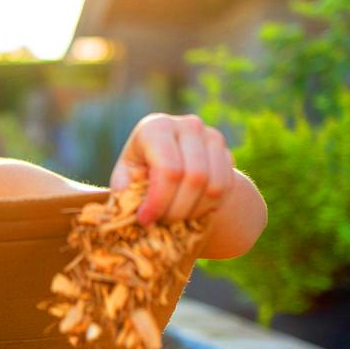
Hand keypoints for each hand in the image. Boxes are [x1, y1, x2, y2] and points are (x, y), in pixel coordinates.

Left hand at [109, 113, 232, 225]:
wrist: (171, 160)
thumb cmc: (140, 169)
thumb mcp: (125, 175)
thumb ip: (123, 185)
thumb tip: (124, 191)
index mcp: (157, 127)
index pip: (168, 169)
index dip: (158, 201)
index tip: (145, 219)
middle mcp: (188, 126)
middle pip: (195, 178)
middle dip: (177, 209)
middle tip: (161, 223)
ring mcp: (211, 137)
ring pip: (214, 186)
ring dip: (195, 211)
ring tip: (175, 219)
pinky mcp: (226, 152)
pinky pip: (226, 188)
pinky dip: (209, 207)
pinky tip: (190, 211)